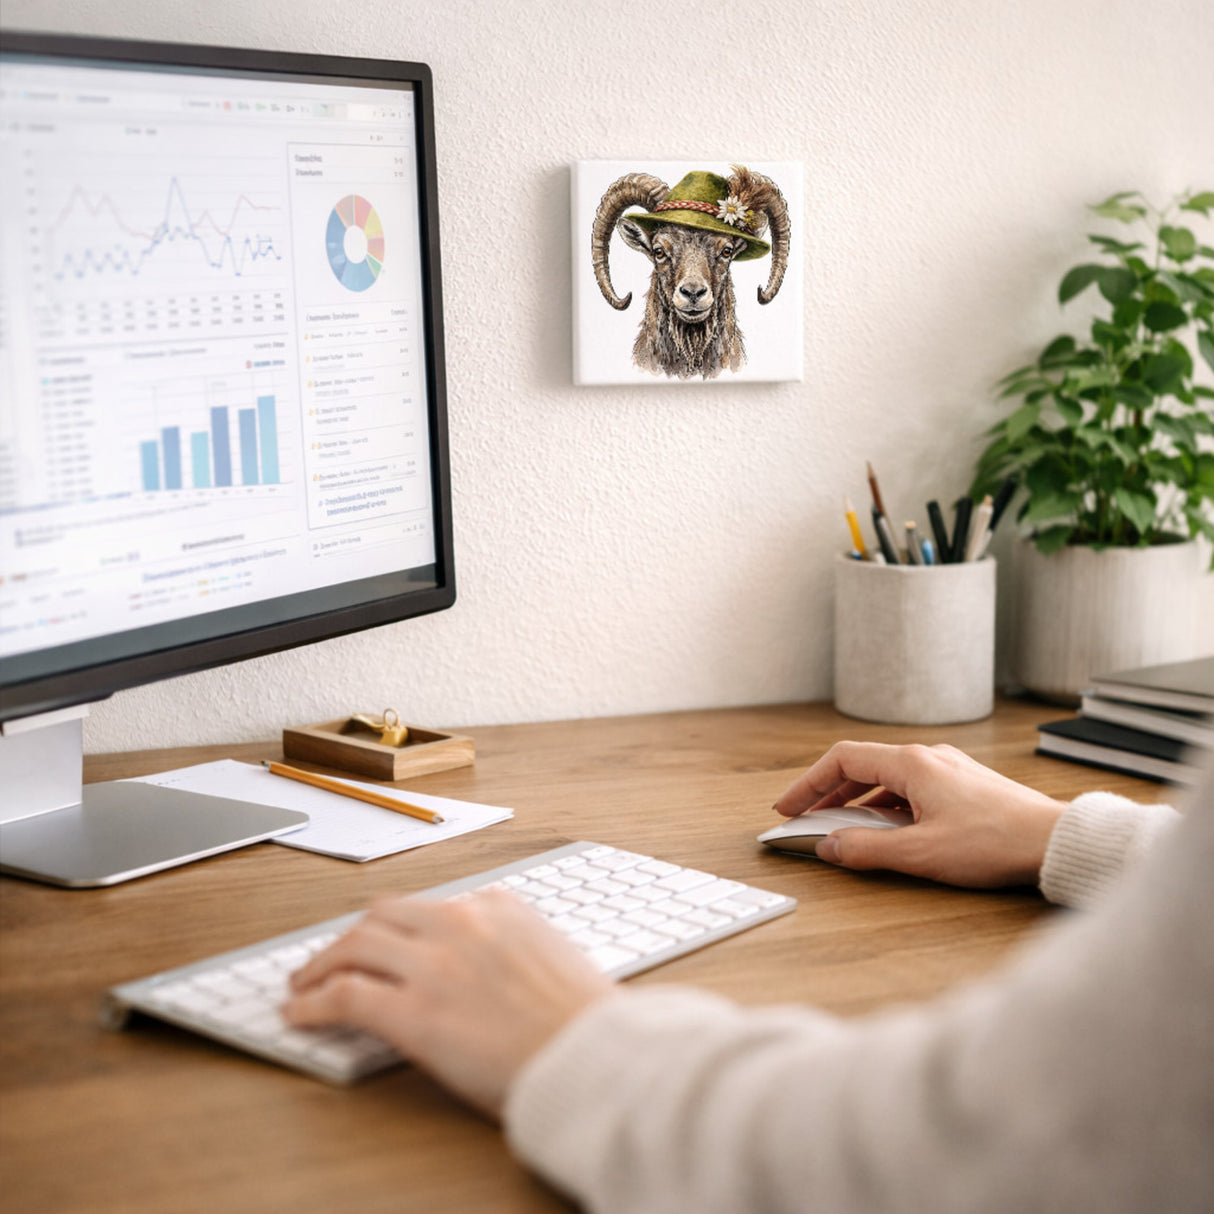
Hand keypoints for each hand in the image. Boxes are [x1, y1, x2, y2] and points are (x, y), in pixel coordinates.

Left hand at [283, 890, 611, 1117]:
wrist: (594, 1057)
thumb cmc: (585, 1022)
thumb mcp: (554, 958)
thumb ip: (514, 948)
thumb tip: (486, 969)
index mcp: (500, 906)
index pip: (432, 907)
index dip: (400, 929)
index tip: (388, 943)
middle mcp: (462, 922)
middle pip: (384, 914)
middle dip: (354, 935)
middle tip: (336, 956)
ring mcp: (434, 964)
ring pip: (355, 944)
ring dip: (322, 963)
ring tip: (305, 982)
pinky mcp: (413, 1013)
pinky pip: (346, 997)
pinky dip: (314, 1001)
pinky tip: (300, 1013)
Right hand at [772, 742, 1065, 888]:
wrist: (1055, 841)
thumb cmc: (995, 842)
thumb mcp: (920, 853)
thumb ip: (866, 850)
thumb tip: (828, 847)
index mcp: (911, 763)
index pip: (842, 759)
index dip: (808, 783)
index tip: (788, 806)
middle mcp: (927, 757)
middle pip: (861, 766)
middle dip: (828, 793)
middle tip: (805, 817)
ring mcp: (947, 769)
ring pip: (886, 778)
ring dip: (857, 801)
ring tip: (841, 827)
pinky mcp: (963, 787)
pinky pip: (910, 788)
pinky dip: (885, 806)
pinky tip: (887, 831)